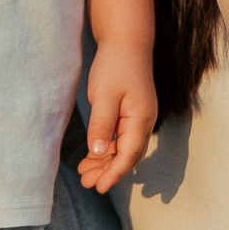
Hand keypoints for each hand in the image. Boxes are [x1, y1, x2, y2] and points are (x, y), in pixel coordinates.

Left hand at [78, 40, 157, 192]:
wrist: (126, 42)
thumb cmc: (115, 65)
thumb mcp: (104, 95)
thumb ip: (102, 124)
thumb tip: (97, 152)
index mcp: (141, 118)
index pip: (129, 154)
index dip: (114, 173)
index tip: (99, 187)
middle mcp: (144, 122)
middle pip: (128, 156)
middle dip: (108, 171)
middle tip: (87, 184)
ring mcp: (139, 118)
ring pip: (124, 148)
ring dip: (106, 162)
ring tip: (85, 174)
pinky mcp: (131, 113)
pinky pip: (121, 138)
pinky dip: (107, 149)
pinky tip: (92, 156)